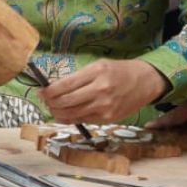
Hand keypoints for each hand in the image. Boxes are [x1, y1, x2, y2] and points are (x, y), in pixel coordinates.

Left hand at [39, 59, 166, 123]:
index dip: (48, 91)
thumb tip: (56, 88)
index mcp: (96, 72)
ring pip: (72, 114)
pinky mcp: (108, 118)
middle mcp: (100, 90)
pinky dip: (70, 119)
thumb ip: (79, 77)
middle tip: (44, 100)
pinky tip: (64, 115)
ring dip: (57, 113)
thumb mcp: (99, 66)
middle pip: (65, 102)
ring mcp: (105, 106)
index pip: (65, 85)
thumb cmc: (121, 71)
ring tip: (51, 108)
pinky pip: (83, 120)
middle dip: (50, 103)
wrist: (146, 81)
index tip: (40, 91)